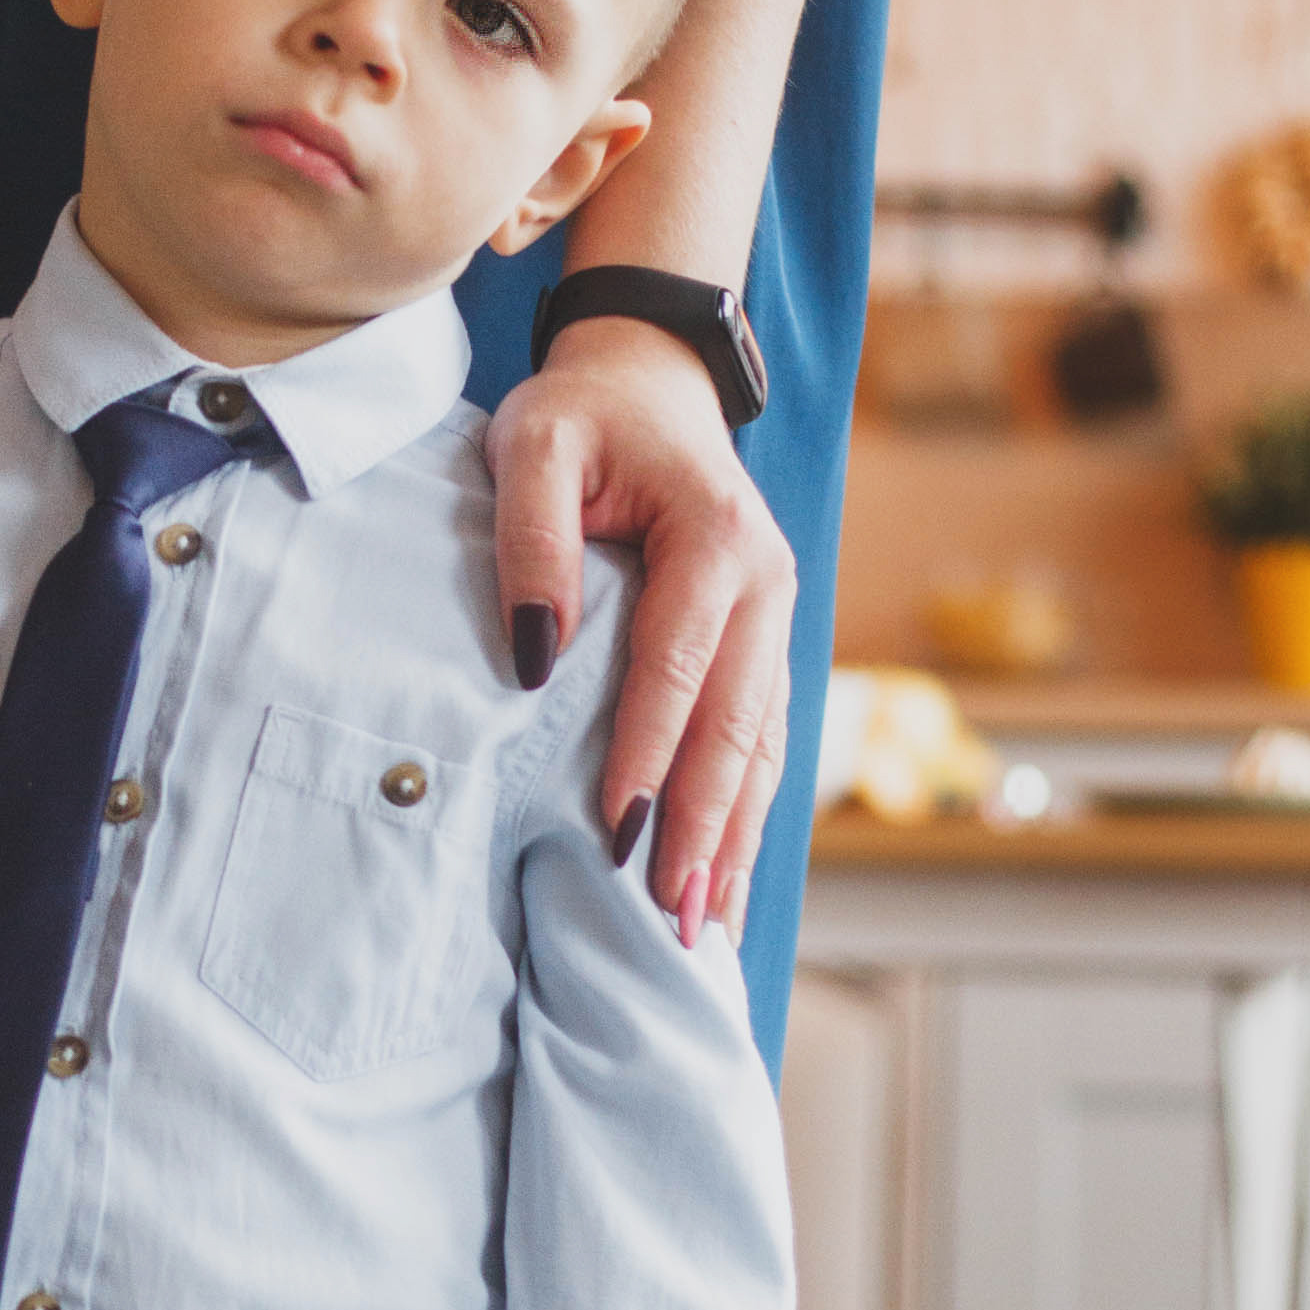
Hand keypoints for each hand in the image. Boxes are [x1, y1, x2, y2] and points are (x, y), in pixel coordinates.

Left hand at [485, 317, 792, 947]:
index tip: (615, 832)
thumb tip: (532, 659)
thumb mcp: (532, 446)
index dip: (646, 754)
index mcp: (716, 537)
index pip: (676, 668)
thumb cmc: (582, 417)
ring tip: (702, 927)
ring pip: (762, 745)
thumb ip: (532, 542)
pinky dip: (745, 812)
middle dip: (702, 827)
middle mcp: (766, 583)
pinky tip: (723, 874)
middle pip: (734, 726)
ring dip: (733, 838)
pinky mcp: (767, 641)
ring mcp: (778, 616)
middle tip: (671, 917)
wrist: (652, 381)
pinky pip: (763, 738)